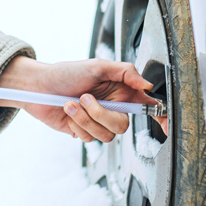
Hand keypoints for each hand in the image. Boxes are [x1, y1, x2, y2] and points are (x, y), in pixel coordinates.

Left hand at [0, 55, 161, 142]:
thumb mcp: (97, 66)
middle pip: (123, 125)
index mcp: (121, 91)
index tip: (167, 124)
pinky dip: (77, 125)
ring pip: (106, 135)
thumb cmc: (65, 73)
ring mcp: (98, 121)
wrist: (38, 86)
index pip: (147, 106)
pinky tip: (68, 113)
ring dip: (84, 119)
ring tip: (71, 104)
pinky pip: (89, 139)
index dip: (161, 116)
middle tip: (85, 98)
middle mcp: (112, 108)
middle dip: (101, 114)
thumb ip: (125, 72)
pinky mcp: (83, 131)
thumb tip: (147, 85)